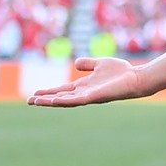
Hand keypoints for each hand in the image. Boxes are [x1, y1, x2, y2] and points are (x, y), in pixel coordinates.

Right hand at [27, 56, 147, 106]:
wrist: (137, 78)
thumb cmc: (122, 72)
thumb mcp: (100, 64)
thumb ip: (87, 64)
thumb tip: (76, 64)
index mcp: (84, 86)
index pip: (62, 90)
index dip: (48, 92)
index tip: (34, 94)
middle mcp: (84, 93)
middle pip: (60, 97)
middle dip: (45, 99)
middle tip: (29, 101)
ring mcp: (89, 96)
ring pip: (66, 101)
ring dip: (50, 101)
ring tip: (36, 102)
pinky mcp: (96, 96)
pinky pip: (78, 100)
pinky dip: (66, 100)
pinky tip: (54, 100)